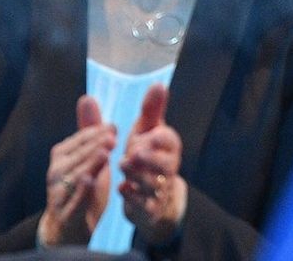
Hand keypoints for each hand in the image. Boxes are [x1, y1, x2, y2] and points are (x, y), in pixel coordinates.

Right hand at [37, 95, 116, 246]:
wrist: (70, 228)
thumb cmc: (82, 188)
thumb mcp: (87, 158)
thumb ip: (88, 131)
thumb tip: (88, 98)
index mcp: (61, 155)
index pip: (80, 140)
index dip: (96, 133)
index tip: (113, 127)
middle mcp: (56, 171)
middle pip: (78, 155)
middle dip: (94, 145)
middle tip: (112, 136)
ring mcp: (58, 193)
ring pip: (76, 175)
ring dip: (90, 163)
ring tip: (105, 153)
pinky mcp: (65, 213)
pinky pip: (73, 199)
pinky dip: (81, 190)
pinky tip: (91, 179)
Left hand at [119, 84, 185, 245]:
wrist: (155, 196)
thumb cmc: (148, 155)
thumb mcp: (149, 131)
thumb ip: (152, 109)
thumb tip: (159, 84)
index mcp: (169, 148)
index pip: (170, 140)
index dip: (158, 138)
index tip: (144, 135)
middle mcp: (169, 169)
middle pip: (166, 164)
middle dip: (149, 158)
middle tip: (132, 153)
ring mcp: (161, 190)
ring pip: (154, 184)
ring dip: (138, 175)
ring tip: (122, 165)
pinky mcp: (151, 209)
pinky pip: (144, 205)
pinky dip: (133, 197)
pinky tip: (122, 188)